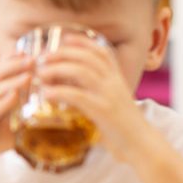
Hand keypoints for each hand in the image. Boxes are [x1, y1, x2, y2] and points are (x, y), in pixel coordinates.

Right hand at [0, 54, 32, 163]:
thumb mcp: (9, 127)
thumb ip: (23, 120)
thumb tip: (45, 119)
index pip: (3, 73)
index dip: (17, 62)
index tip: (35, 54)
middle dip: (16, 65)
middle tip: (34, 58)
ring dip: (13, 80)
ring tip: (29, 74)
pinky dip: (3, 101)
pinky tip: (15, 96)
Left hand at [38, 35, 153, 163]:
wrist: (142, 145)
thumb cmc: (123, 128)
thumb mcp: (111, 104)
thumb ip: (95, 94)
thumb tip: (69, 90)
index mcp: (117, 79)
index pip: (103, 52)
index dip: (84, 42)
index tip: (65, 37)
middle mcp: (114, 83)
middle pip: (88, 57)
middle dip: (64, 53)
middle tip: (43, 56)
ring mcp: (109, 95)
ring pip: (82, 71)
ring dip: (58, 68)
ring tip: (40, 72)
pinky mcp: (103, 111)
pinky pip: (78, 96)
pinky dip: (60, 92)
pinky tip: (46, 94)